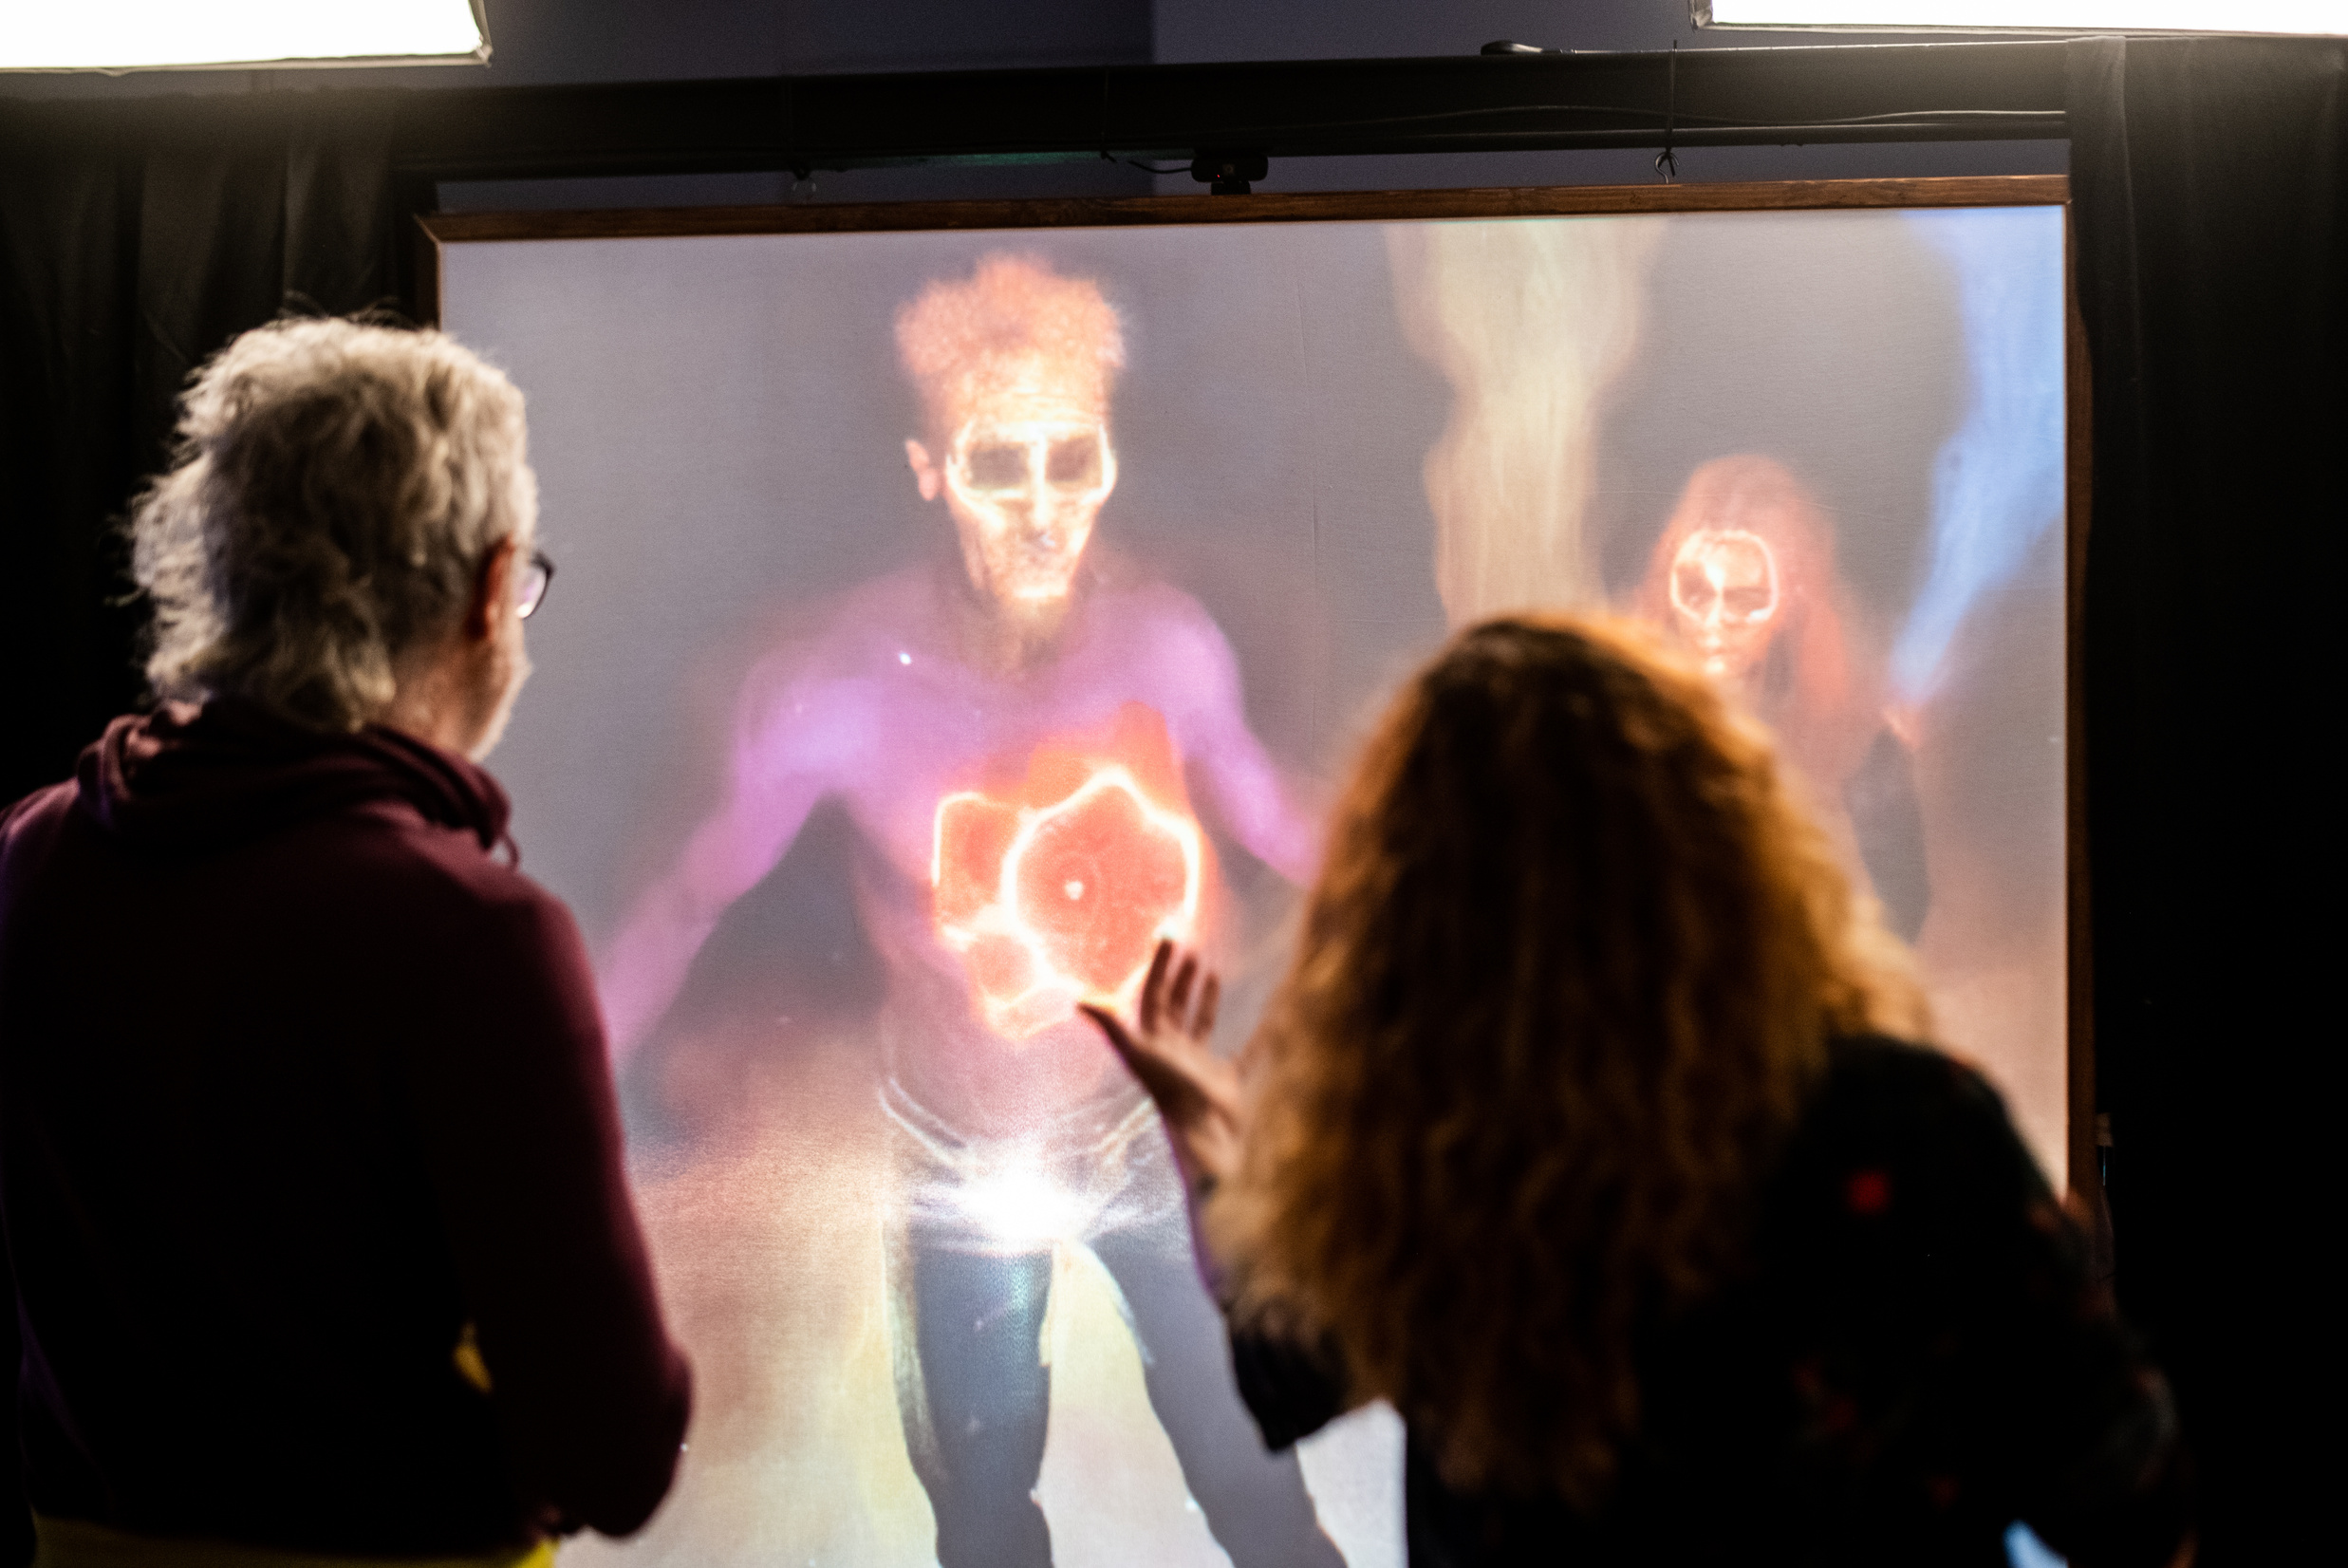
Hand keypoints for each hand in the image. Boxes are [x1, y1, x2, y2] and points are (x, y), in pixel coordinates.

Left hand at [1080, 939, 1244, 1196]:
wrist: (1202, 1135)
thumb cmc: (1170, 1092)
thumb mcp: (1139, 1053)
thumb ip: (1112, 1026)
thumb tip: (1079, 999)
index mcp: (1153, 1041)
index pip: (1153, 995)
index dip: (1158, 967)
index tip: (1168, 938)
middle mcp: (1174, 1051)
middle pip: (1173, 1007)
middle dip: (1179, 978)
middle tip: (1191, 950)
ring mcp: (1200, 1064)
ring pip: (1200, 1024)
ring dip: (1204, 998)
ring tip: (1212, 971)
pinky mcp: (1226, 1080)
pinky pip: (1244, 1053)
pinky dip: (1256, 1037)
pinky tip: (1268, 1019)